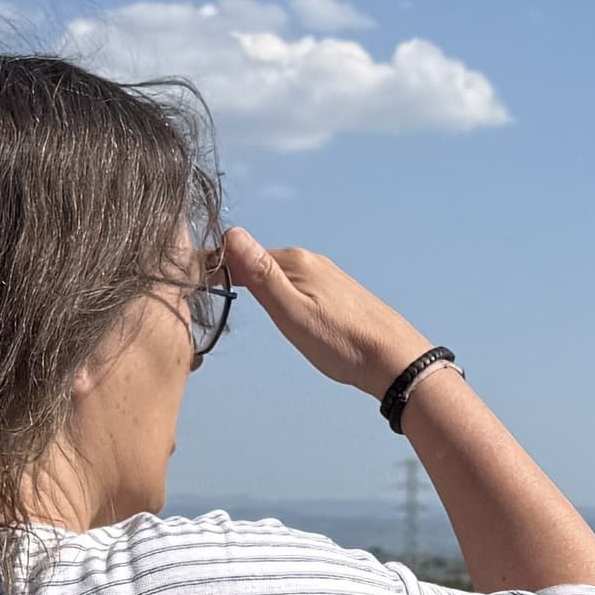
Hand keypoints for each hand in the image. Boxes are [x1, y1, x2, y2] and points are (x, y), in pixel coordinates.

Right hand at [220, 227, 436, 395]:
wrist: (395, 361)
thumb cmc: (343, 344)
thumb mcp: (292, 313)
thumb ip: (261, 275)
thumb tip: (232, 234)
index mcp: (295, 262)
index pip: (241, 255)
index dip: (217, 270)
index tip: (199, 288)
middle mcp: (311, 262)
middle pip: (259, 263)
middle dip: (237, 277)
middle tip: (215, 301)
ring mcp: (326, 277)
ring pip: (279, 276)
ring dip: (259, 286)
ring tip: (246, 307)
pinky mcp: (337, 294)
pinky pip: (298, 287)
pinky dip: (282, 296)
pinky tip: (284, 314)